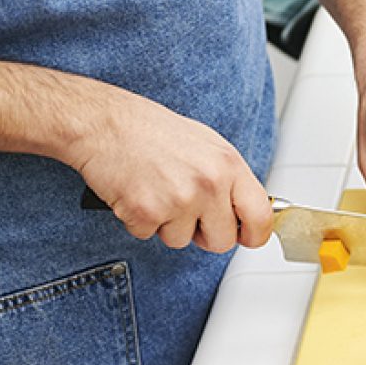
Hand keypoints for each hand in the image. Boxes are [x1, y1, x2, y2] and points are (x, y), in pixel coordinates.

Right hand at [71, 93, 272, 251]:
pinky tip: (137, 193)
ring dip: (167, 225)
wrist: (105, 123)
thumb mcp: (208, 146)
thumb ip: (230, 180)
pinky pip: (149, 235)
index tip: (246, 238)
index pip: (260, 217)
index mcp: (229, 166)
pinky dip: (140, 221)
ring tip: (157, 191)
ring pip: (181, 240)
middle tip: (187, 213)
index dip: (254, 235)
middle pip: (222, 242)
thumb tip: (245, 210)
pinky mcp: (146, 212)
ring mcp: (178, 200)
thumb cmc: (153, 131)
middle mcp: (209, 184)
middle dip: (205, 235)